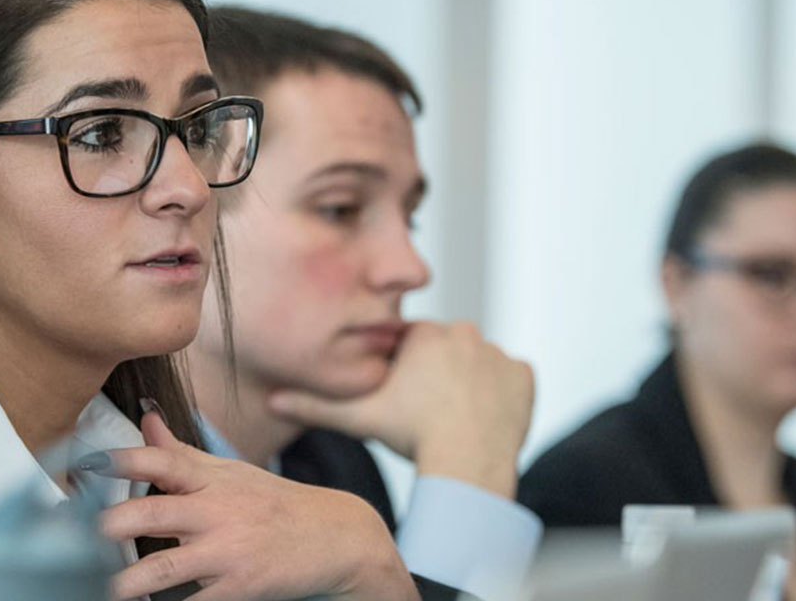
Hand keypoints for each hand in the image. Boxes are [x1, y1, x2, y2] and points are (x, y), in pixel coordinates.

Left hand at [97, 410, 419, 600]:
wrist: (336, 537)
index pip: (160, 460)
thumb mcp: (231, 471)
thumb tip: (145, 415)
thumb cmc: (274, 503)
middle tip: (76, 531)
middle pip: (154, 511)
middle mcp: (215, 511)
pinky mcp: (239, 589)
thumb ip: (181, 451)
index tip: (84, 461)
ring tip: (98, 589)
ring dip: (127, 582)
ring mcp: (227, 552)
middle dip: (113, 522)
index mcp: (209, 479)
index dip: (121, 459)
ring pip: (165, 567)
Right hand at [267, 320, 533, 497]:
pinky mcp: (525, 376)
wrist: (466, 463)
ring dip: (468, 387)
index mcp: (425, 333)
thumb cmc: (409, 436)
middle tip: (428, 414)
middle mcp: (465, 332)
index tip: (405, 402)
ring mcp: (498, 353)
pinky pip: (510, 382)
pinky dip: (499, 398)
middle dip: (437, 378)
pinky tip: (482, 420)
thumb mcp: (355, 417)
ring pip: (477, 368)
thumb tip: (270, 400)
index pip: (411, 348)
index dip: (405, 377)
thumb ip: (313, 405)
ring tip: (453, 420)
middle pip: (446, 354)